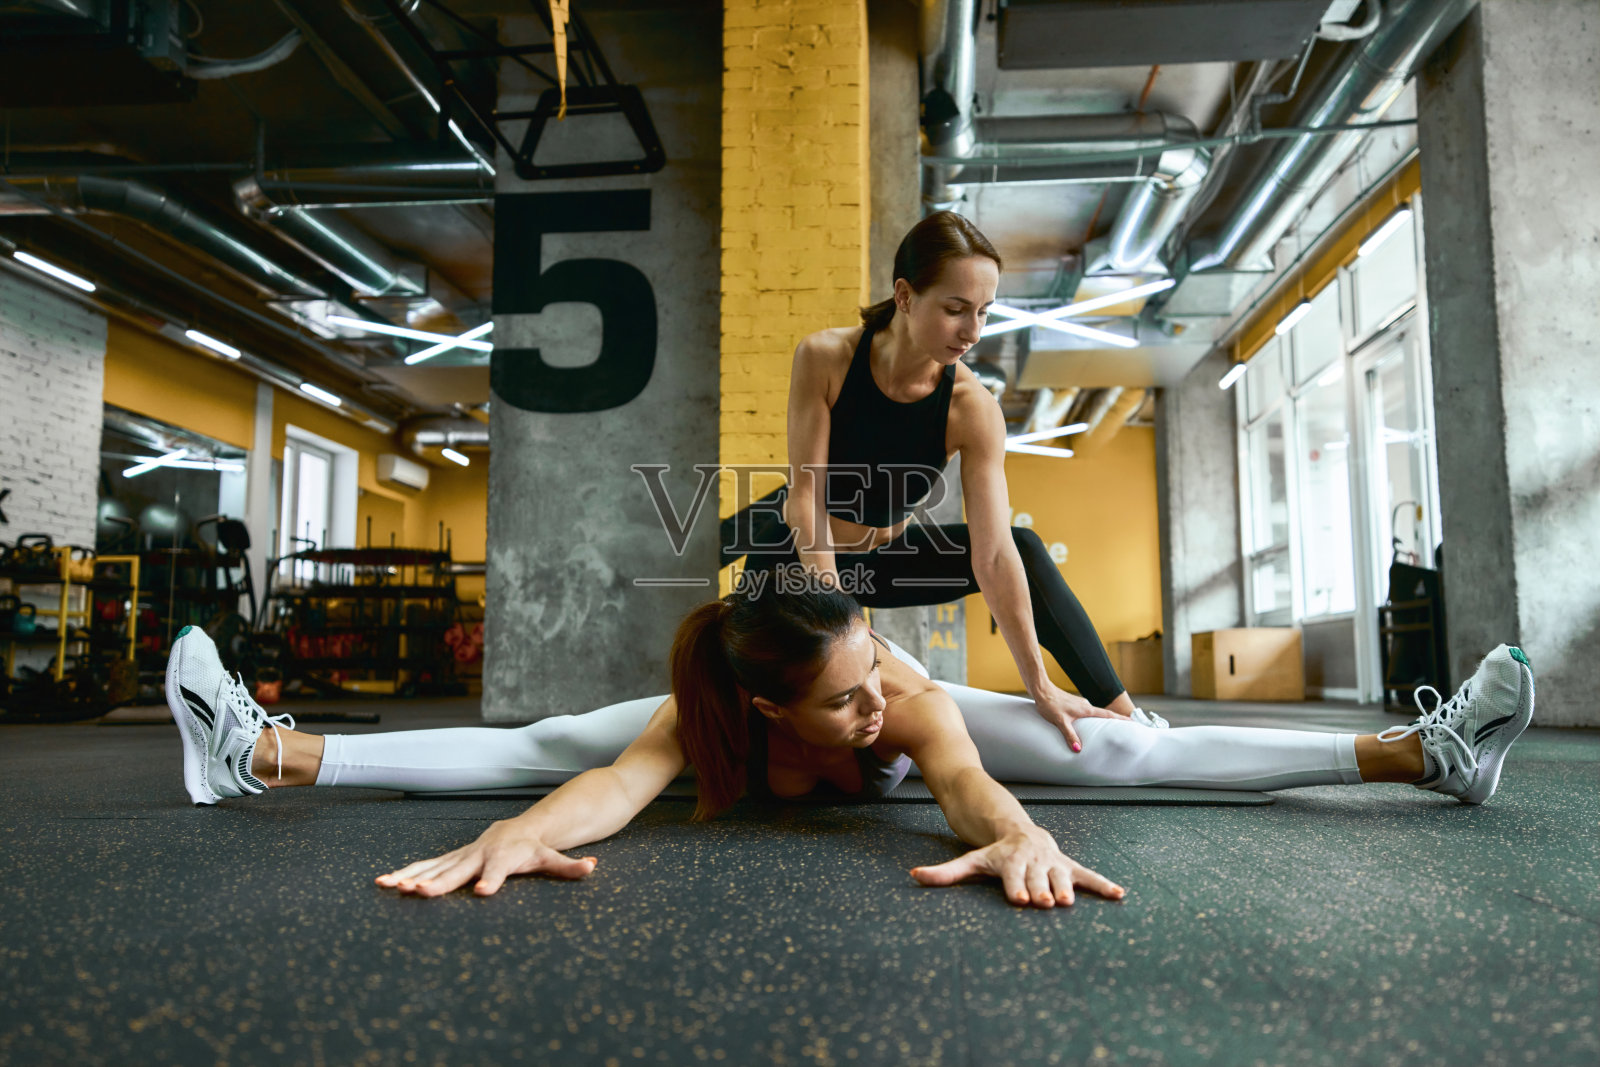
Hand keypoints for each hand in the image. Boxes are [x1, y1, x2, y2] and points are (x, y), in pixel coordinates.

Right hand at [375, 818, 596, 897]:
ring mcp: (461, 856)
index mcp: (503, 858)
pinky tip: (384, 882)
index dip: (491, 881)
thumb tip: (592, 866)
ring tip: (389, 885)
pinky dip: (405, 872)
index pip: (497, 872)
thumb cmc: (534, 848)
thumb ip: (570, 866)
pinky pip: (425, 866)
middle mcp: (478, 855)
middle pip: (456, 870)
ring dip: (411, 876)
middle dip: (437, 882)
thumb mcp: (553, 858)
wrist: (517, 829)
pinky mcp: (450, 859)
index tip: (481, 893)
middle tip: (419, 892)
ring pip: (433, 866)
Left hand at [910, 827, 1124, 908]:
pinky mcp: (1069, 866)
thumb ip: (945, 873)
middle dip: (1042, 889)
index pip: (1013, 874)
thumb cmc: (993, 852)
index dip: (1016, 885)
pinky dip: (1103, 884)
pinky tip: (1119, 895)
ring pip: (1062, 876)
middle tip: (1045, 903)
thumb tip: (913, 877)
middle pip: (1038, 877)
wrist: (1018, 829)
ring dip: (1067, 888)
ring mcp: (1053, 862)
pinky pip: (1087, 875)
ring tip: (1070, 902)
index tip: (1020, 899)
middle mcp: (1034, 859)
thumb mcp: (970, 860)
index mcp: (1011, 858)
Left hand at [1031, 683, 1124, 750]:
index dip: (1121, 719)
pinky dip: (1091, 719)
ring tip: (1108, 729)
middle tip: (1126, 728)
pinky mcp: (1073, 704)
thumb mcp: (1060, 721)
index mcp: (1086, 709)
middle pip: (1104, 714)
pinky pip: (1086, 713)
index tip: (1133, 722)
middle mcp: (1085, 705)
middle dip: (1115, 721)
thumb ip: (1069, 735)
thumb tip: (1078, 750)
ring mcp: (1079, 704)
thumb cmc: (1050, 704)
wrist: (1041, 690)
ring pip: (1094, 714)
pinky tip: (1087, 725)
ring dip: (1102, 720)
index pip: (1108, 715)